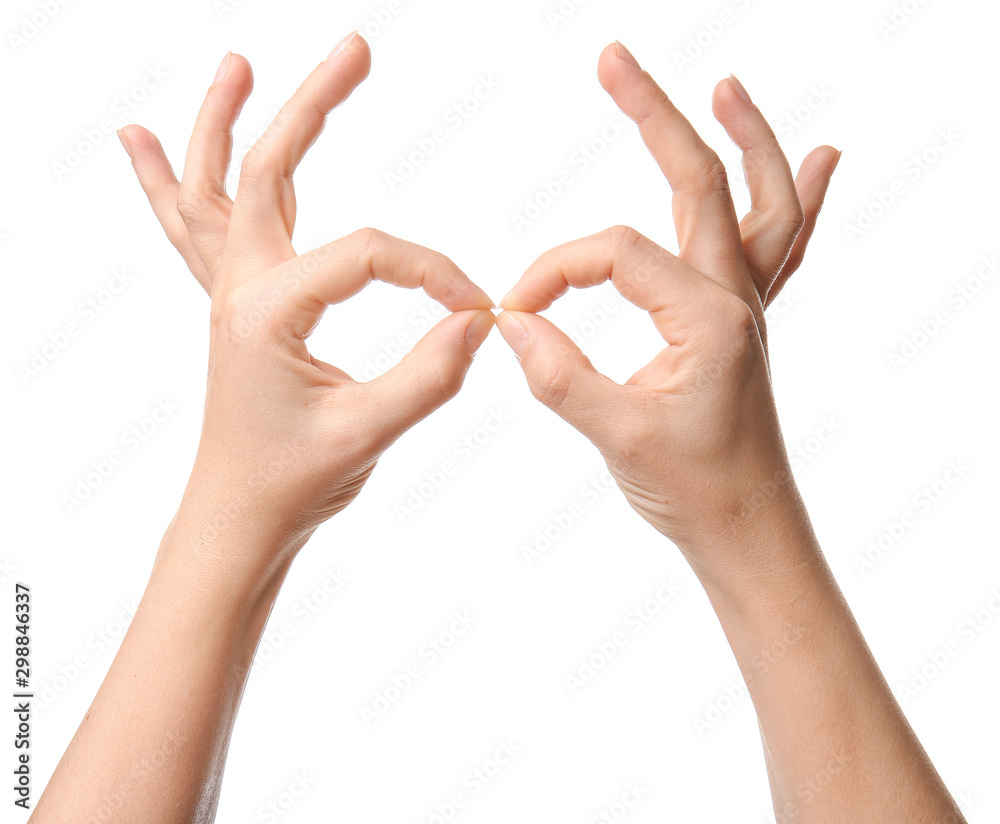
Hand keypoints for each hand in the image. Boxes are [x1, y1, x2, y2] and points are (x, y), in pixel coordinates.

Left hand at [117, 33, 494, 562]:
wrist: (239, 515)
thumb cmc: (294, 481)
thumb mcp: (367, 433)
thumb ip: (427, 376)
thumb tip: (478, 323)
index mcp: (267, 311)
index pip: (368, 257)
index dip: (434, 275)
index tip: (477, 311)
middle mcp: (239, 288)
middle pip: (268, 169)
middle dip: (311, 104)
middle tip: (356, 48)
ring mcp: (229, 293)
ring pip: (216, 188)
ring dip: (220, 122)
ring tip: (235, 64)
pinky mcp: (236, 307)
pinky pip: (196, 228)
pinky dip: (172, 181)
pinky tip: (145, 142)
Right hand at [498, 43, 839, 567]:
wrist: (748, 528)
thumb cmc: (694, 488)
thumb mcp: (617, 434)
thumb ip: (559, 373)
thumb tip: (510, 323)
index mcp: (709, 315)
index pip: (614, 254)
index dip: (553, 271)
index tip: (512, 310)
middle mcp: (736, 298)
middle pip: (701, 180)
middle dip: (655, 115)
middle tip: (613, 59)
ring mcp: (748, 307)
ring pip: (759, 203)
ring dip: (748, 139)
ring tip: (727, 87)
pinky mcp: (743, 325)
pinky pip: (781, 247)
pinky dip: (797, 198)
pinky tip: (818, 160)